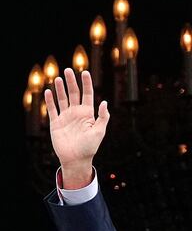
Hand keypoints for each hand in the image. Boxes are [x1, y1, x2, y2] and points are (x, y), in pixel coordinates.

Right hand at [44, 68, 109, 186]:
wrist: (76, 160)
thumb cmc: (89, 148)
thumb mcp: (99, 132)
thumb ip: (102, 118)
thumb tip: (104, 103)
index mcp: (88, 114)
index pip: (87, 95)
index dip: (86, 83)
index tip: (85, 72)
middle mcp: (77, 113)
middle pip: (74, 93)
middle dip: (71, 82)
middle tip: (68, 70)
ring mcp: (66, 117)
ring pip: (62, 99)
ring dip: (60, 88)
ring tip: (57, 78)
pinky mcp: (56, 123)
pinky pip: (52, 109)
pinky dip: (50, 100)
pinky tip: (48, 91)